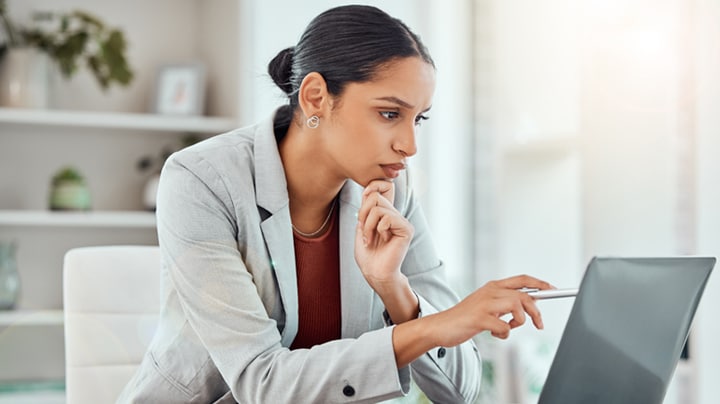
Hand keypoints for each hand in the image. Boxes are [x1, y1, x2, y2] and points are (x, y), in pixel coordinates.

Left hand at [354, 180, 413, 293]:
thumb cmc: (367, 254)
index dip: (372, 187)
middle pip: (376, 196)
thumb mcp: (362, 226)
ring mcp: (402, 221)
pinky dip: (378, 229)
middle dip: (363, 213)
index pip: (385, 187)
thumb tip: (369, 189)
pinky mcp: (406, 229)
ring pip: (379, 207)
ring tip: (369, 238)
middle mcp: (396, 215)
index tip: (362, 203)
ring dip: (367, 225)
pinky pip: (387, 217)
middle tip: (363, 230)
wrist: (374, 272)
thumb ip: (367, 208)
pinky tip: (382, 239)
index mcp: (386, 213)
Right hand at [430, 275, 552, 346]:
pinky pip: (504, 326)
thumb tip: (529, 305)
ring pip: (517, 306)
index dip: (540, 284)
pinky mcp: (479, 318)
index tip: (553, 290)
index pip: (522, 279)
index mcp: (492, 286)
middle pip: (524, 295)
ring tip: (509, 328)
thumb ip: (504, 303)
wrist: (440, 326)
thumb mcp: (486, 305)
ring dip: (520, 321)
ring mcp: (484, 304)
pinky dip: (504, 333)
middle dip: (536, 311)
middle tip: (539, 325)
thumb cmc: (465, 318)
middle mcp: (490, 292)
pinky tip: (494, 333)